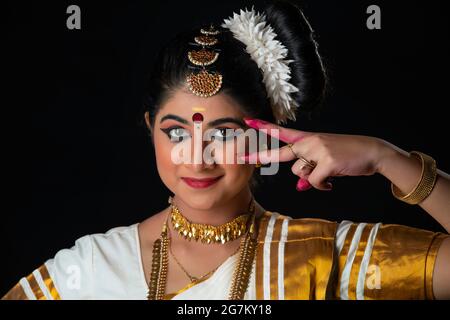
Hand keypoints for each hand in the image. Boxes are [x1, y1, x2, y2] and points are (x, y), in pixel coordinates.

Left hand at [241, 118, 389, 190]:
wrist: (371, 151)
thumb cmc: (345, 155)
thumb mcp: (323, 160)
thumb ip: (307, 169)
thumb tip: (299, 186)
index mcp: (307, 138)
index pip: (281, 132)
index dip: (263, 127)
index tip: (247, 121)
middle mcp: (309, 141)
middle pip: (280, 154)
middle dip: (260, 158)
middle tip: (241, 158)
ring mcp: (317, 150)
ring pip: (300, 173)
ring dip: (311, 178)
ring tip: (328, 173)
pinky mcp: (326, 161)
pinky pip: (313, 182)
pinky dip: (321, 186)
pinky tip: (332, 182)